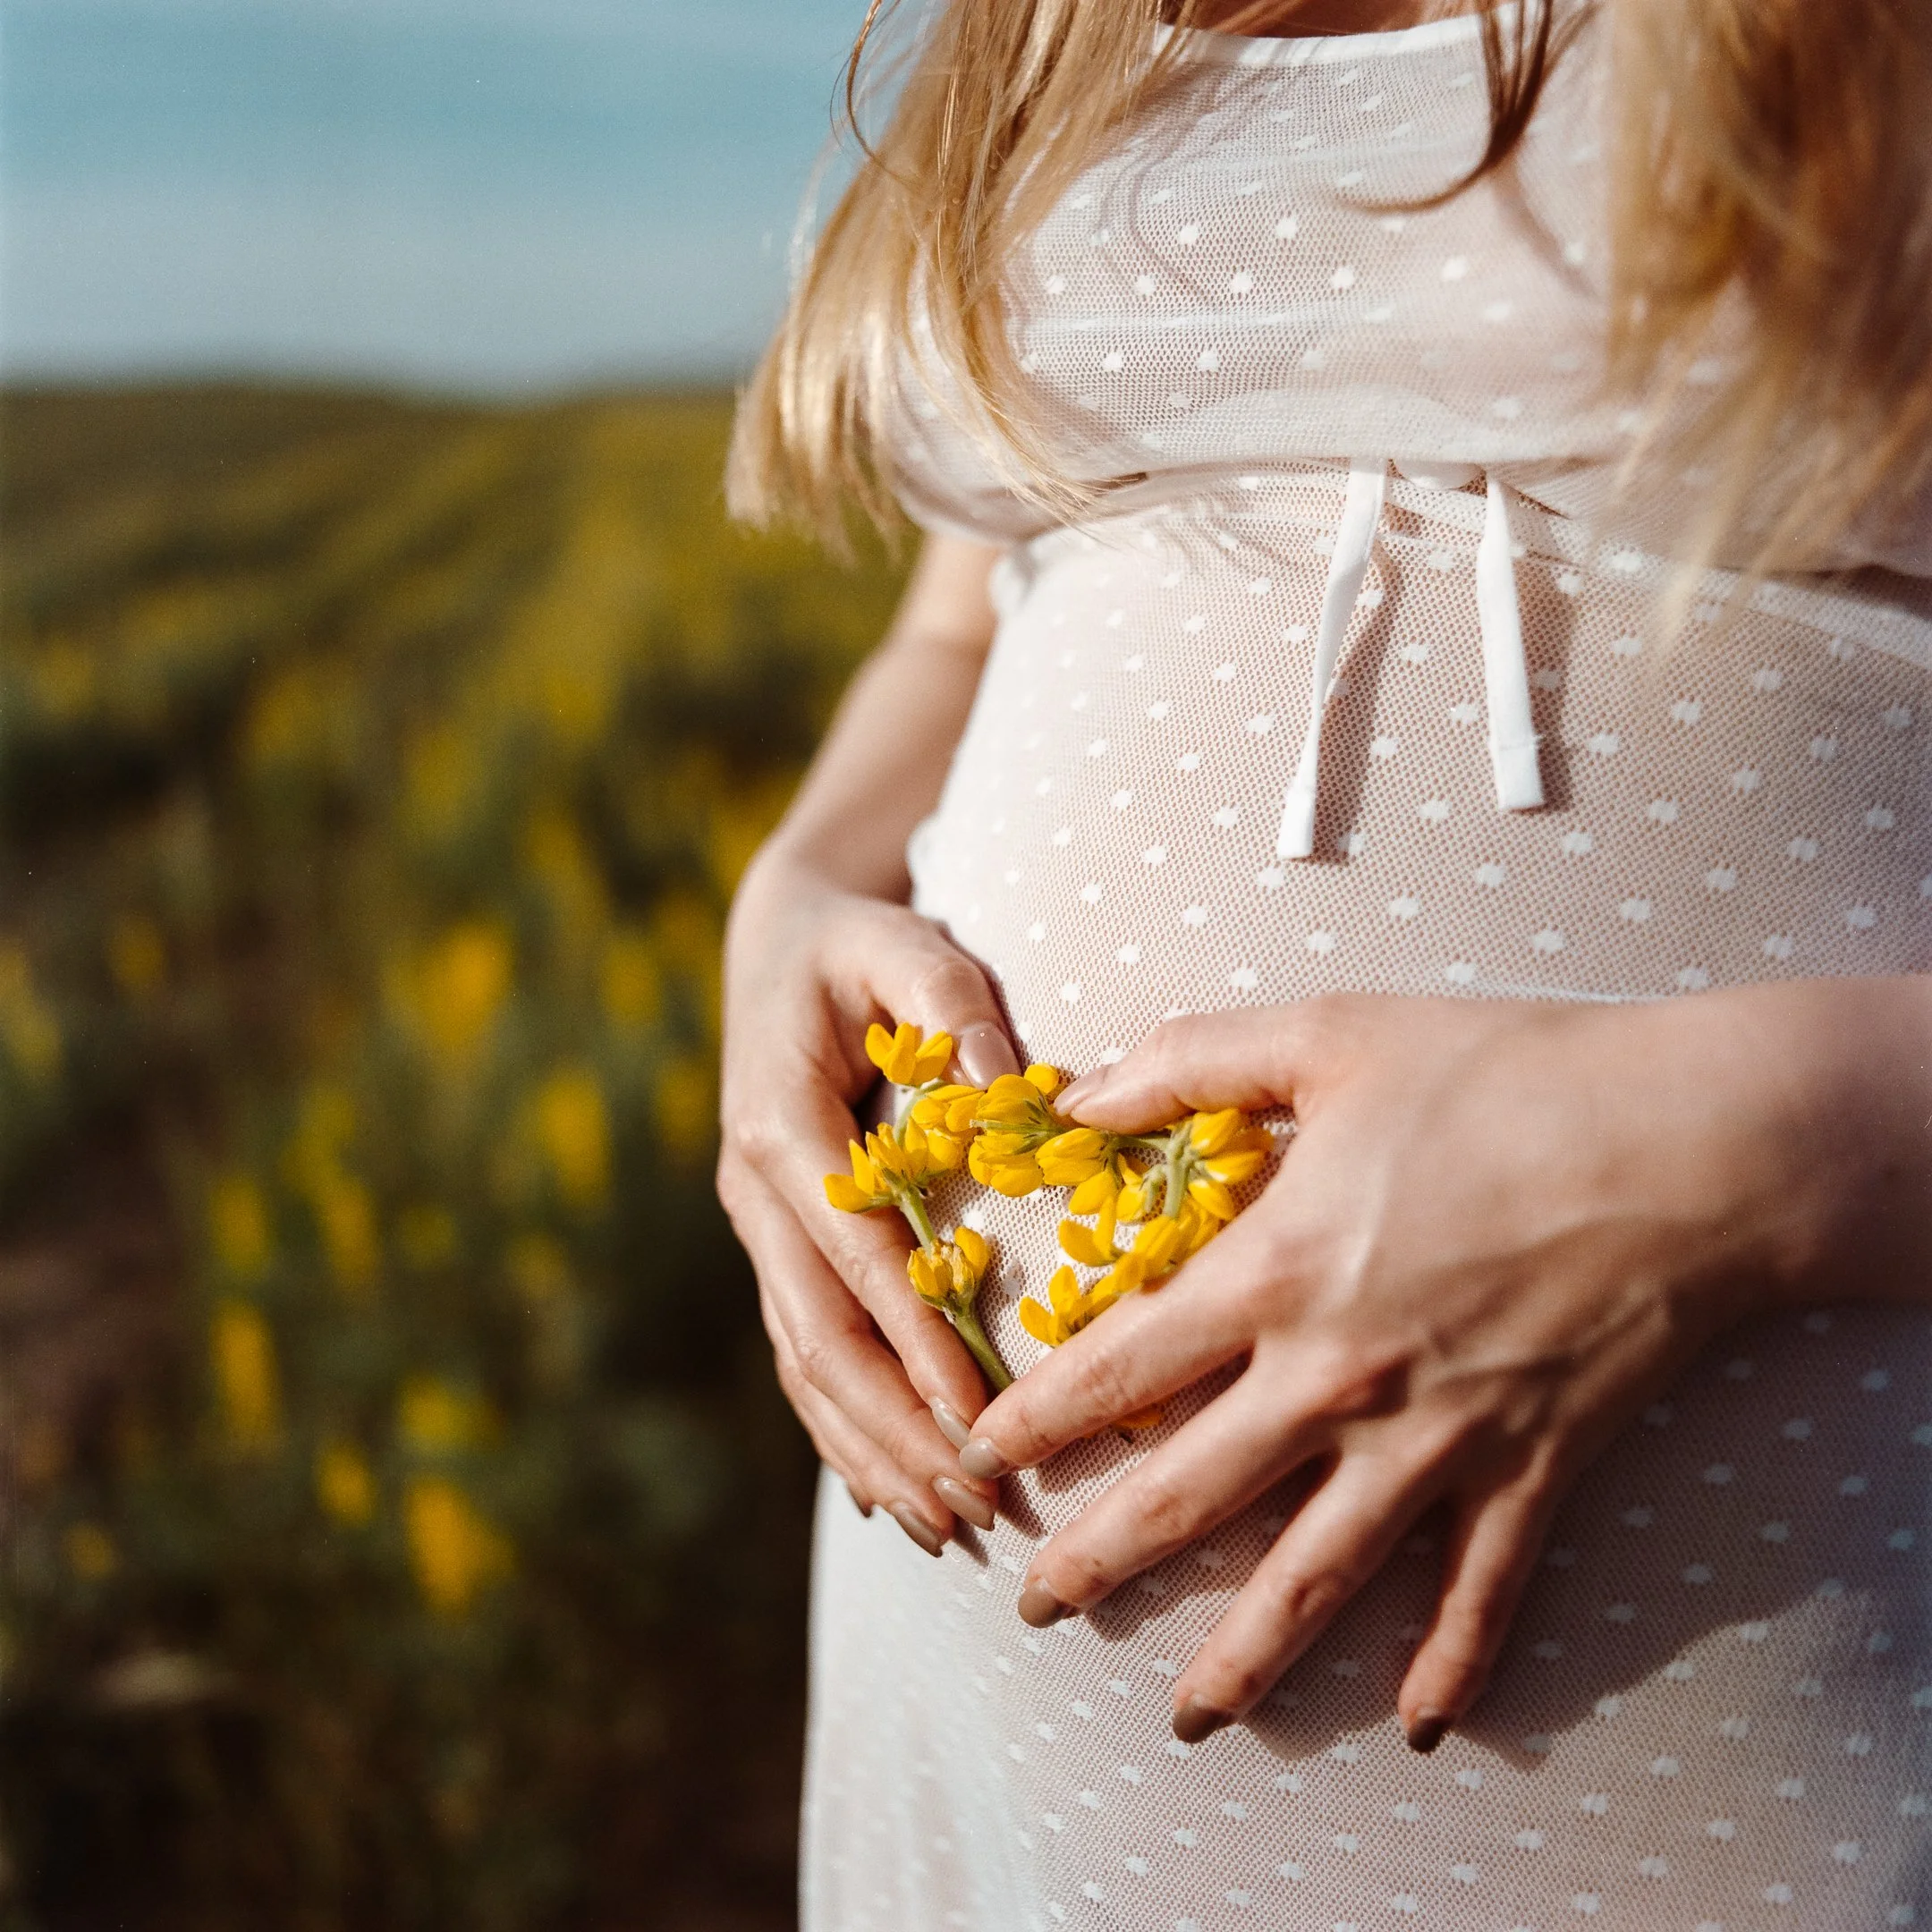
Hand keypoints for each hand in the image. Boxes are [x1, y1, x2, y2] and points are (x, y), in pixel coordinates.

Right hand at [717, 846, 1020, 1551]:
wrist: (775, 943)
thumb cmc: (857, 944)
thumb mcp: (907, 945)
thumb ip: (957, 1009)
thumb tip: (1018, 1092)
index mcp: (780, 1125)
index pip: (853, 1254)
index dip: (913, 1338)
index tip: (976, 1414)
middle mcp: (752, 1191)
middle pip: (819, 1334)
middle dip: (895, 1426)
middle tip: (976, 1503)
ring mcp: (753, 1226)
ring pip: (804, 1361)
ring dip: (869, 1447)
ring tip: (944, 1525)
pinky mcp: (772, 1245)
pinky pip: (800, 1351)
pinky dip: (840, 1426)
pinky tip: (885, 1490)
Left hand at [956, 986, 1904, 1746]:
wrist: (1691, 1142)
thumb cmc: (1505, 1073)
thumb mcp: (1327, 1035)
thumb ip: (1186, 1061)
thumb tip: (1076, 1096)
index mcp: (1276, 1274)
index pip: (1119, 1369)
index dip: (1038, 1419)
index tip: (981, 1459)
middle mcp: (1337, 1379)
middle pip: (1188, 1497)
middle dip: (1100, 1560)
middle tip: (1034, 1608)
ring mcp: (1436, 1440)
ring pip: (1315, 1577)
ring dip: (1245, 1656)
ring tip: (1187, 1719)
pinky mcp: (1531, 1469)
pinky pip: (1481, 1590)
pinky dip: (1452, 1662)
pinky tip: (1420, 1726)